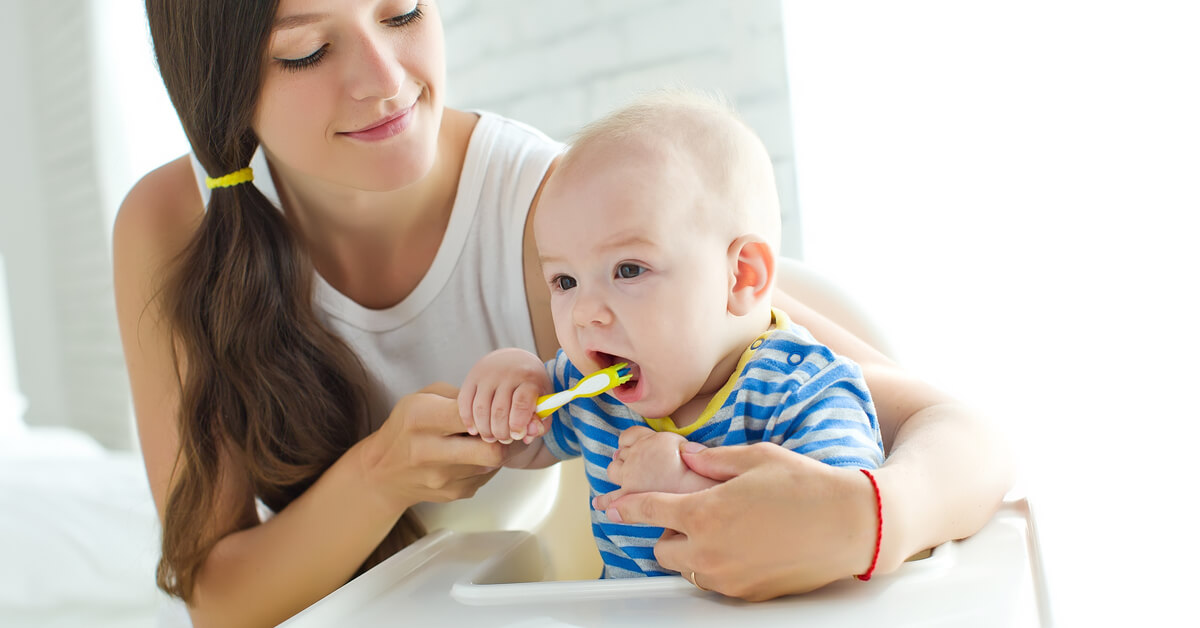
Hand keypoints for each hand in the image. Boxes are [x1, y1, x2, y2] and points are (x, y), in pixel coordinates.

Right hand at [361, 382, 505, 512]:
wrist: (383, 471)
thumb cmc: (406, 426)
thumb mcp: (422, 397)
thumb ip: (459, 395)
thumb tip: (496, 404)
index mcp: (420, 418)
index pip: (471, 415)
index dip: (491, 411)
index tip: (494, 409)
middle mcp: (429, 451)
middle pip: (491, 451)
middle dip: (507, 439)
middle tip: (507, 429)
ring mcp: (442, 478)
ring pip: (492, 464)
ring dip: (497, 450)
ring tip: (485, 439)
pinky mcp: (453, 493)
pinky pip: (485, 476)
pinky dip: (486, 464)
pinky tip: (473, 455)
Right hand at [458, 348, 550, 443]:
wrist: (514, 359)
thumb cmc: (530, 385)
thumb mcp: (543, 400)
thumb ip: (541, 421)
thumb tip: (527, 435)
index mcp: (529, 378)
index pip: (521, 403)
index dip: (517, 424)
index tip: (516, 435)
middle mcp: (507, 374)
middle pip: (499, 410)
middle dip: (501, 432)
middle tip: (505, 439)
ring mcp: (487, 375)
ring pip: (480, 409)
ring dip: (485, 429)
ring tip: (491, 437)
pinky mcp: (471, 377)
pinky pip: (465, 402)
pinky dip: (468, 420)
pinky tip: (475, 430)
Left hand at [593, 442, 877, 599]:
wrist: (851, 524)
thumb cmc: (807, 486)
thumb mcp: (754, 458)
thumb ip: (711, 460)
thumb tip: (687, 458)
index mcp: (704, 513)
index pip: (648, 511)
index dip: (625, 506)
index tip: (610, 506)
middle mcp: (710, 551)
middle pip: (661, 550)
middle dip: (668, 532)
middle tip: (693, 513)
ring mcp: (728, 577)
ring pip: (688, 568)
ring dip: (692, 551)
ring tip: (723, 529)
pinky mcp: (749, 594)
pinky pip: (716, 581)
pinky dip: (718, 565)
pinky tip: (743, 545)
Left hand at [603, 426, 717, 497]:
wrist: (700, 492)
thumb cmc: (709, 475)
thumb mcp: (701, 450)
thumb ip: (692, 448)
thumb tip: (687, 450)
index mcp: (654, 440)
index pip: (631, 435)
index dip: (631, 441)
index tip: (633, 446)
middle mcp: (639, 454)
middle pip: (621, 451)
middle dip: (624, 456)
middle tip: (632, 463)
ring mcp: (631, 475)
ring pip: (613, 470)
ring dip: (616, 472)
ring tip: (618, 475)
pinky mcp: (629, 496)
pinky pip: (609, 498)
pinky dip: (604, 501)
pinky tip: (600, 504)